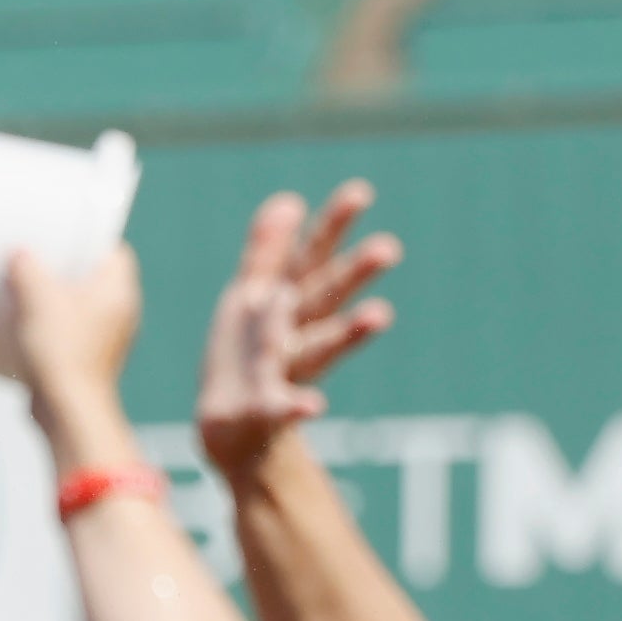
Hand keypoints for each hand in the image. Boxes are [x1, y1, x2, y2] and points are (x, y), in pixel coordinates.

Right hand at [3, 238, 145, 408]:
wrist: (68, 410)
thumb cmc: (63, 353)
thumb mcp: (38, 300)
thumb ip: (27, 269)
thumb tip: (20, 254)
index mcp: (119, 289)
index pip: (115, 251)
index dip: (92, 240)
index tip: (64, 236)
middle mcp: (121, 312)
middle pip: (96, 278)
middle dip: (68, 271)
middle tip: (38, 264)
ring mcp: (107, 339)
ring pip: (84, 307)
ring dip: (59, 301)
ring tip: (28, 297)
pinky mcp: (90, 361)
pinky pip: (74, 333)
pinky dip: (56, 328)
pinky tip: (31, 331)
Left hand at [194, 184, 400, 471]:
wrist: (232, 429)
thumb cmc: (246, 358)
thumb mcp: (250, 299)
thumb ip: (268, 254)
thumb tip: (288, 200)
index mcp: (289, 302)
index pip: (313, 258)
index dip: (333, 226)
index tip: (360, 192)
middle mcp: (298, 332)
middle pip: (327, 298)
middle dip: (354, 274)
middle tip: (389, 249)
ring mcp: (287, 370)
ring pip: (321, 346)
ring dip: (350, 331)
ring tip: (380, 315)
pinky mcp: (269, 409)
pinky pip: (284, 408)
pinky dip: (299, 406)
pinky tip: (313, 406)